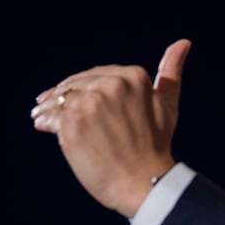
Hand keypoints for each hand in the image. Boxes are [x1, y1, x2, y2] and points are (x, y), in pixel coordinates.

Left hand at [31, 39, 190, 216]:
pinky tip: (42, 125)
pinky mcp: (72, 123)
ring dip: (50, 107)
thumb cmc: (156, 146)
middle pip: (77, 85)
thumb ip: (171, 71)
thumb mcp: (167, 104)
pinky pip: (51, 116)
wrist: (145, 182)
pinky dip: (45, 121)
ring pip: (61, 99)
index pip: (98, 75)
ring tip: (41, 115)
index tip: (74, 94)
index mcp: (134, 77)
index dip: (84, 86)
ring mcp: (90, 103)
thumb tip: (183, 42)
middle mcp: (112, 85)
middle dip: (64, 95)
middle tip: (47, 103)